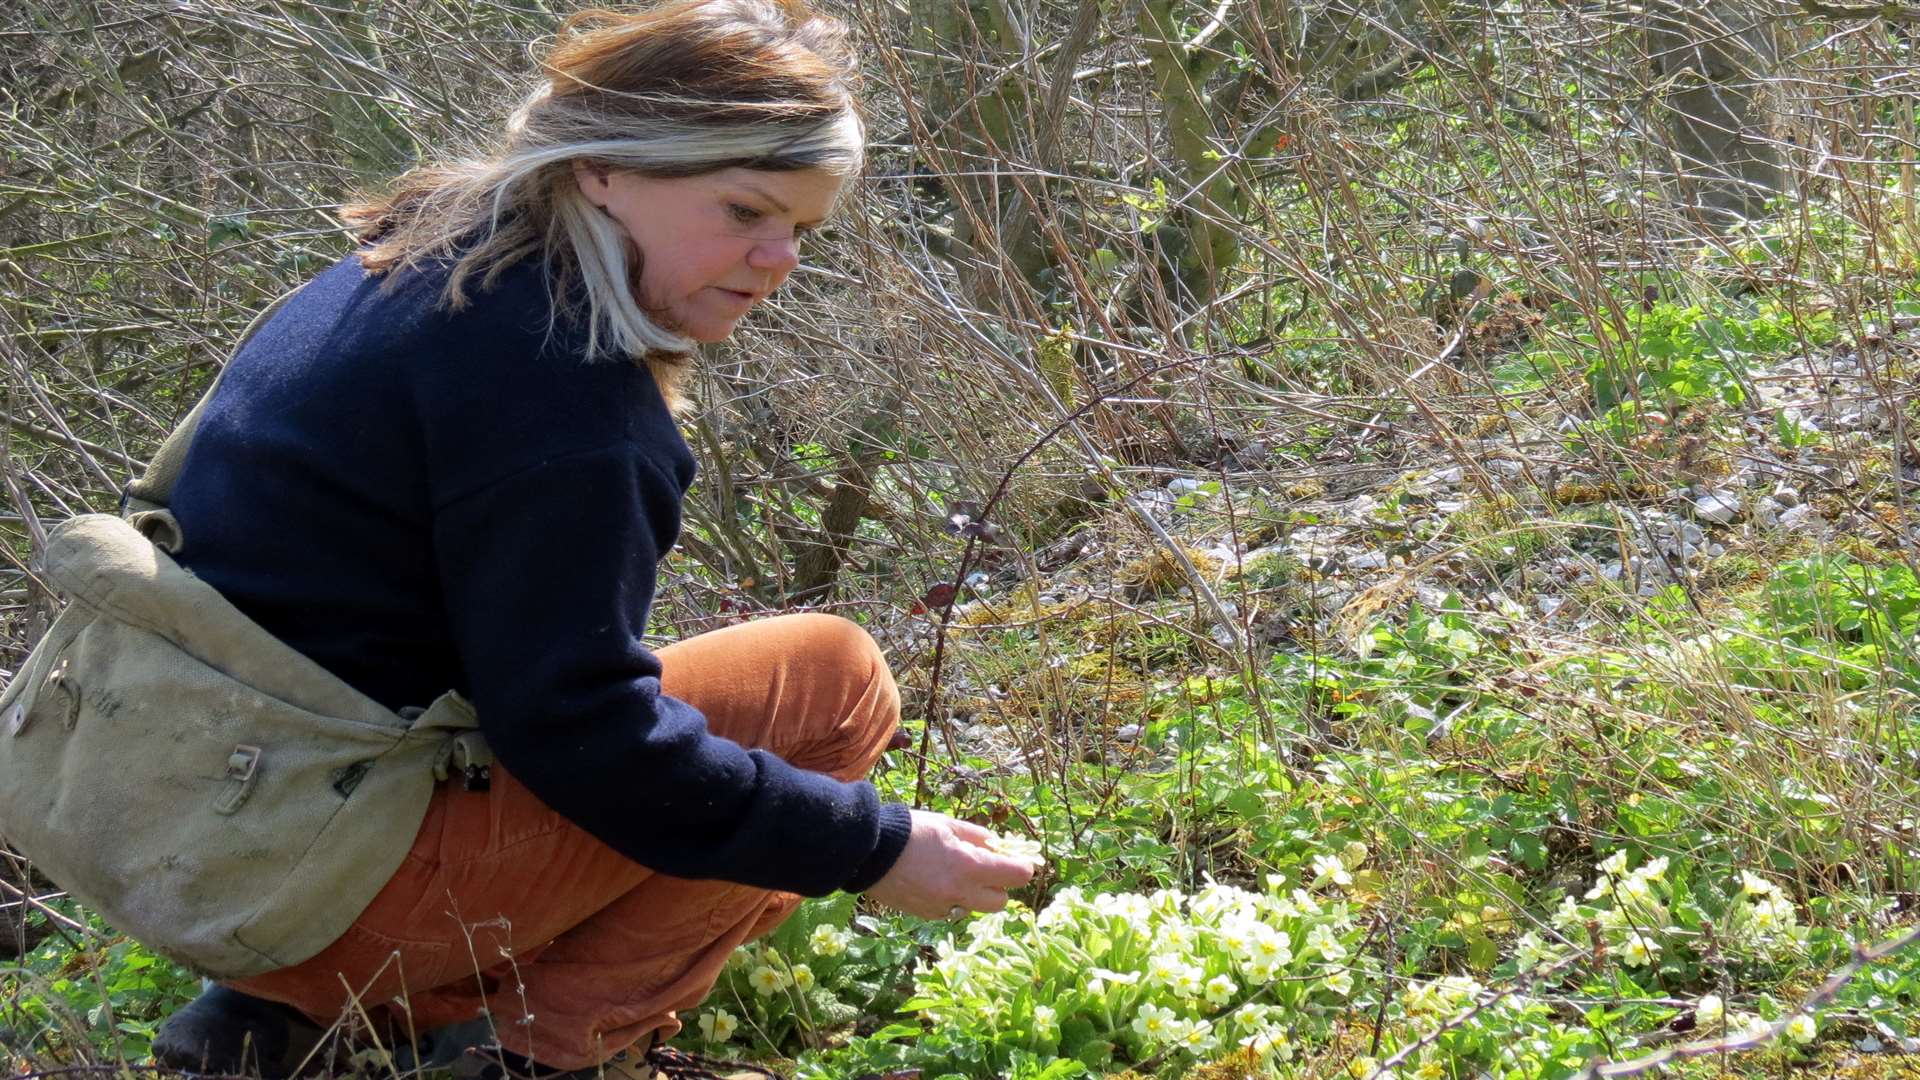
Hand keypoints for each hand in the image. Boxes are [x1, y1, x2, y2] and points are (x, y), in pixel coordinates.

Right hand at [862, 810, 1036, 918]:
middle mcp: (960, 893)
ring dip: (973, 894)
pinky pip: (950, 911)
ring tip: (954, 874)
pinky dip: (951, 899)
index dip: (1022, 867)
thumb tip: (995, 845)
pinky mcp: (925, 915)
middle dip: (999, 887)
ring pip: (973, 908)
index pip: (1016, 876)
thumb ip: (976, 837)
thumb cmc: (910, 831)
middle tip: (987, 869)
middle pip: (1000, 902)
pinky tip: (934, 882)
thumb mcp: (947, 825)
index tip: (1019, 860)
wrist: (868, 852)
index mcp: (969, 867)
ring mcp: (942, 907)